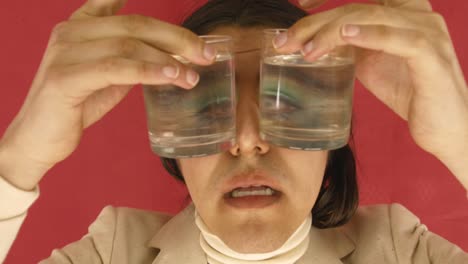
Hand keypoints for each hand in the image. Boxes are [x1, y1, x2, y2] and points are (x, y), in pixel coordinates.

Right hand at [0, 0, 214, 189]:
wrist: (38, 139)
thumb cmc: (75, 105)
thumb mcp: (106, 74)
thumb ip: (129, 57)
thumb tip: (169, 55)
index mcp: (81, 25)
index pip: (115, 1)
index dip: (146, 5)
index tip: (180, 12)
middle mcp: (71, 31)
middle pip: (136, 24)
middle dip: (177, 39)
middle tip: (206, 54)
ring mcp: (66, 51)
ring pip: (129, 45)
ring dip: (168, 60)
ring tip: (193, 75)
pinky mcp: (66, 77)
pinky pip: (117, 68)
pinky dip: (149, 71)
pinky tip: (172, 78)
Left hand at [275, 0, 467, 184]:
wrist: (443, 125)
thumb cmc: (410, 91)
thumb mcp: (373, 63)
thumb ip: (352, 47)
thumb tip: (315, 43)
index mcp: (403, 11)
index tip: (298, 4)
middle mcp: (416, 13)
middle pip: (357, 7)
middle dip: (316, 23)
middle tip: (286, 41)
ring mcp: (425, 30)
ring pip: (370, 18)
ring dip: (331, 32)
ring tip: (304, 50)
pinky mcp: (429, 54)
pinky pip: (396, 37)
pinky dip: (369, 34)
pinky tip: (344, 35)